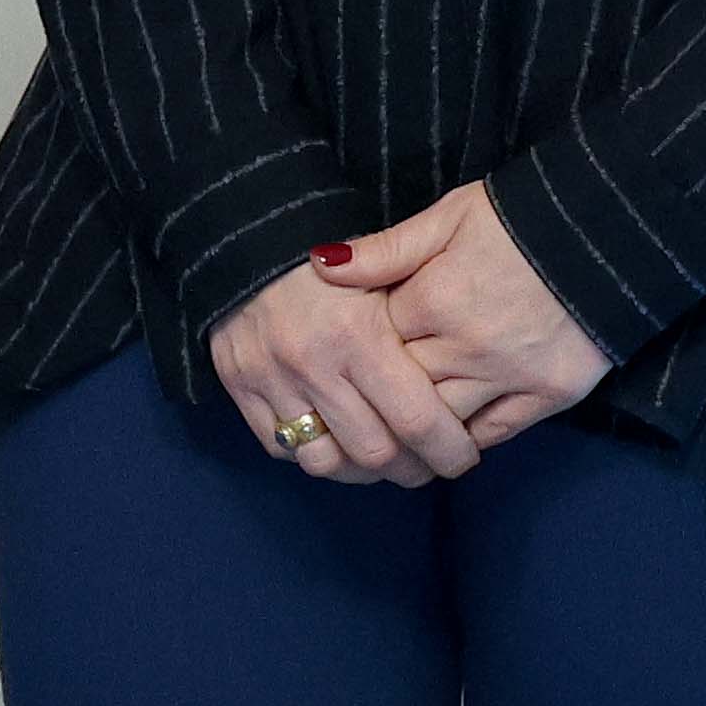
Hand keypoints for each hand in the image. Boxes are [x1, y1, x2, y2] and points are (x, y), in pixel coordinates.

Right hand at [206, 249, 481, 484]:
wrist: (247, 233)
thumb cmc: (331, 255)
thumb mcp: (386, 269)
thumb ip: (422, 319)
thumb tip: (465, 375)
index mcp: (358, 334)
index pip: (416, 420)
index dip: (449, 450)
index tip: (464, 456)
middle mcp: (313, 364)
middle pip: (374, 453)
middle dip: (412, 469)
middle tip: (430, 463)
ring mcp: (271, 379)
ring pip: (325, 461)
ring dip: (362, 471)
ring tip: (384, 460)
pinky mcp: (240, 387)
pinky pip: (281, 447)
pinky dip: (312, 452)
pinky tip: (335, 439)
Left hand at [350, 184, 602, 452]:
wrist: (609, 227)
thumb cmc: (518, 216)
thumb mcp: (448, 217)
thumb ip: (385, 250)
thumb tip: (319, 266)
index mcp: (435, 300)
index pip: (377, 344)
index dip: (362, 350)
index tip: (351, 354)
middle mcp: (468, 346)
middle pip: (404, 390)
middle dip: (382, 396)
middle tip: (364, 403)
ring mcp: (511, 375)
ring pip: (444, 421)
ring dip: (418, 428)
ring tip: (397, 432)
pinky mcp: (550, 394)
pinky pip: (496, 433)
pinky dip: (467, 439)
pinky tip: (447, 441)